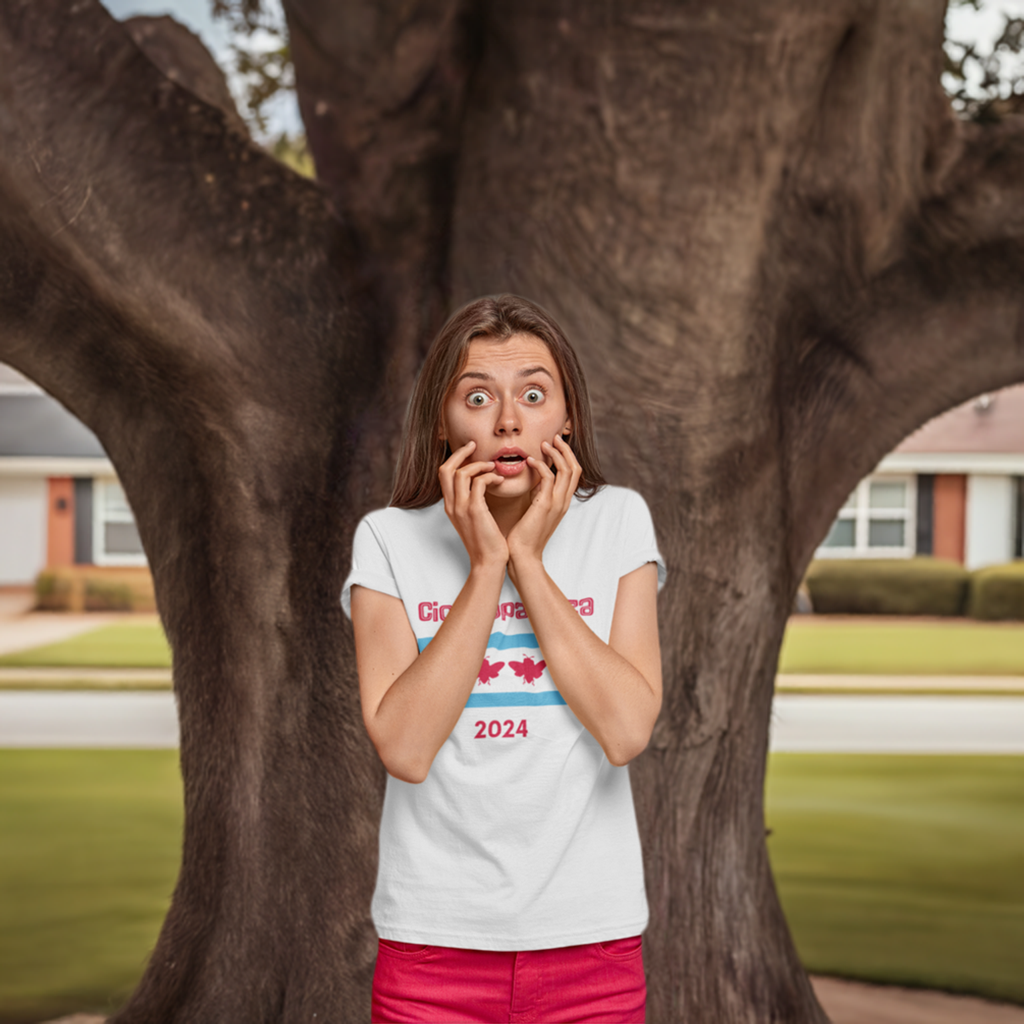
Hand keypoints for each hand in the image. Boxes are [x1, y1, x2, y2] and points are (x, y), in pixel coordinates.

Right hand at [439, 441, 508, 570]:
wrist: (488, 563)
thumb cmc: (487, 542)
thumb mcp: (474, 519)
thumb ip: (473, 502)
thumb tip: (481, 484)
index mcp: (451, 506)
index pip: (444, 474)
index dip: (455, 459)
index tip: (470, 451)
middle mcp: (452, 505)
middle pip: (445, 469)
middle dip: (460, 453)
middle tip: (474, 445)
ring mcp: (461, 508)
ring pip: (461, 473)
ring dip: (478, 465)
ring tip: (492, 466)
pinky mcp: (474, 511)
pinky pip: (478, 482)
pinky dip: (489, 476)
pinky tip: (499, 480)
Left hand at [506, 435, 580, 578]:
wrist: (523, 556)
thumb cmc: (524, 536)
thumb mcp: (534, 512)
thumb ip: (538, 496)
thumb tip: (533, 482)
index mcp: (562, 503)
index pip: (573, 474)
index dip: (566, 456)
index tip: (555, 445)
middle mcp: (564, 502)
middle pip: (575, 468)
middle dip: (566, 450)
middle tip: (554, 438)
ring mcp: (557, 503)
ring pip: (567, 470)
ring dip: (556, 454)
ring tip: (544, 444)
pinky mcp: (546, 505)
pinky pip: (549, 479)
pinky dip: (541, 466)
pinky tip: (530, 460)